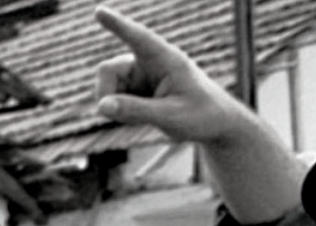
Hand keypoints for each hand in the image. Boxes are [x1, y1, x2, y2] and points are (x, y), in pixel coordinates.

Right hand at [91, 7, 255, 145]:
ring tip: (143, 119)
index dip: (118, 25)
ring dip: (116, 106)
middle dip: (107, 93)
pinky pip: (111, 98)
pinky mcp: (136, 89)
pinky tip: (141, 118)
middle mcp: (150, 62)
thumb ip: (135, 110)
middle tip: (119, 116)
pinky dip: (119, 111)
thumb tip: (101, 106)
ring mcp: (141, 75)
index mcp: (166, 59)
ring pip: (107, 87)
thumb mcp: (170, 116)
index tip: (99, 11)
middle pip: (108, 69)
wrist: (216, 124)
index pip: (139, 38)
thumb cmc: (202, 115)